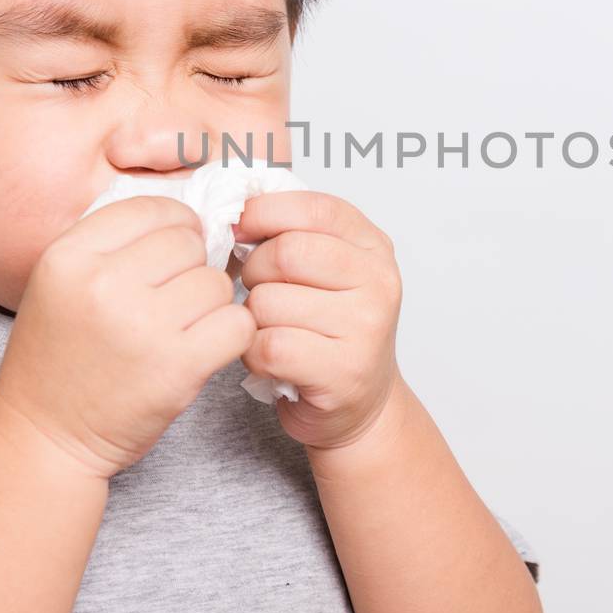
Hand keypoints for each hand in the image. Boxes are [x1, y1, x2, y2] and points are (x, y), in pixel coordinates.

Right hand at [0, 196, 256, 479]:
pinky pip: (237, 324)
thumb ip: (112, 245)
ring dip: (211, 305)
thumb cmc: (58, 359)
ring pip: (216, 283)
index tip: (175, 251)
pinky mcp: (177, 367)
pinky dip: (230, 335)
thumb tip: (190, 219)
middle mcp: (103, 284)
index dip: (175, 226)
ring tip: (184, 328)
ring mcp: (142, 326)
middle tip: (175, 299)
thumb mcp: (60, 284)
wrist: (43, 437)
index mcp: (69, 256)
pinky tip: (205, 347)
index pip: (151, 207)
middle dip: (192, 268)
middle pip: (188, 243)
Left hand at [234, 191, 404, 450]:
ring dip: (252, 318)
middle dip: (254, 271)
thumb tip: (234, 208)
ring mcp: (366, 328)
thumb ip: (294, 233)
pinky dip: (254, 354)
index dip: (264, 213)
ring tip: (270, 328)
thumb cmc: (330, 330)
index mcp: (373, 246)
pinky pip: (269, 347)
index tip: (240, 228)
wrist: (361, 404)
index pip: (314, 209)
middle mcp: (378, 282)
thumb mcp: (326, 270)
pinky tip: (270, 358)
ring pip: (269, 302)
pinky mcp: (344, 372)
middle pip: (286, 253)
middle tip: (257, 289)